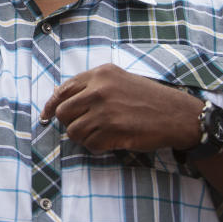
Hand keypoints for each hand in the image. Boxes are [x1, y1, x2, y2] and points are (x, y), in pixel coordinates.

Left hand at [39, 63, 201, 152]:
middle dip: (69, 123)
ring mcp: (105, 110)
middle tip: (84, 127)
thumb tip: (59, 97)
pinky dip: (96, 146)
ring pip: (74, 131)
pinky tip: (109, 141)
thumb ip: (90, 85)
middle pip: (63, 113)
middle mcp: (99, 89)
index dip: (51, 106)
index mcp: (99, 74)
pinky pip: (90, 144)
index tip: (45, 117)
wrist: (177, 114)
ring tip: (100, 134)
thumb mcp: (118, 80)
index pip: (62, 90)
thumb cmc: (148, 98)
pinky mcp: (113, 130)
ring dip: (84, 137)